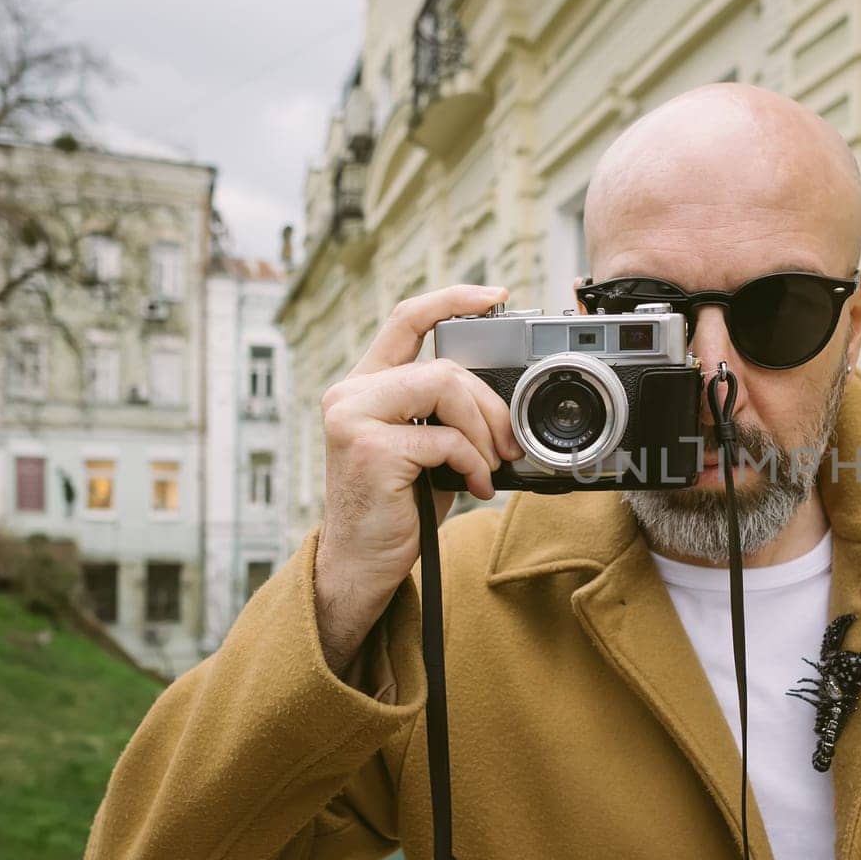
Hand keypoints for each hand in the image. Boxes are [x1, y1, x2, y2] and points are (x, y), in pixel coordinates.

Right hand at [313, 285, 522, 674]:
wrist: (362, 564)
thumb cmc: (400, 508)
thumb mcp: (426, 449)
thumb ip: (446, 413)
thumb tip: (505, 399)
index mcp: (366, 386)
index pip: (406, 319)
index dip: (451, 299)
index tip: (495, 295)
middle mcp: (351, 393)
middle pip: (442, 363)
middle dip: (491, 404)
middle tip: (509, 443)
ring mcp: (353, 417)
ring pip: (444, 387)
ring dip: (484, 430)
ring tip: (490, 466)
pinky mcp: (369, 448)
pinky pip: (445, 436)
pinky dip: (473, 462)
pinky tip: (475, 485)